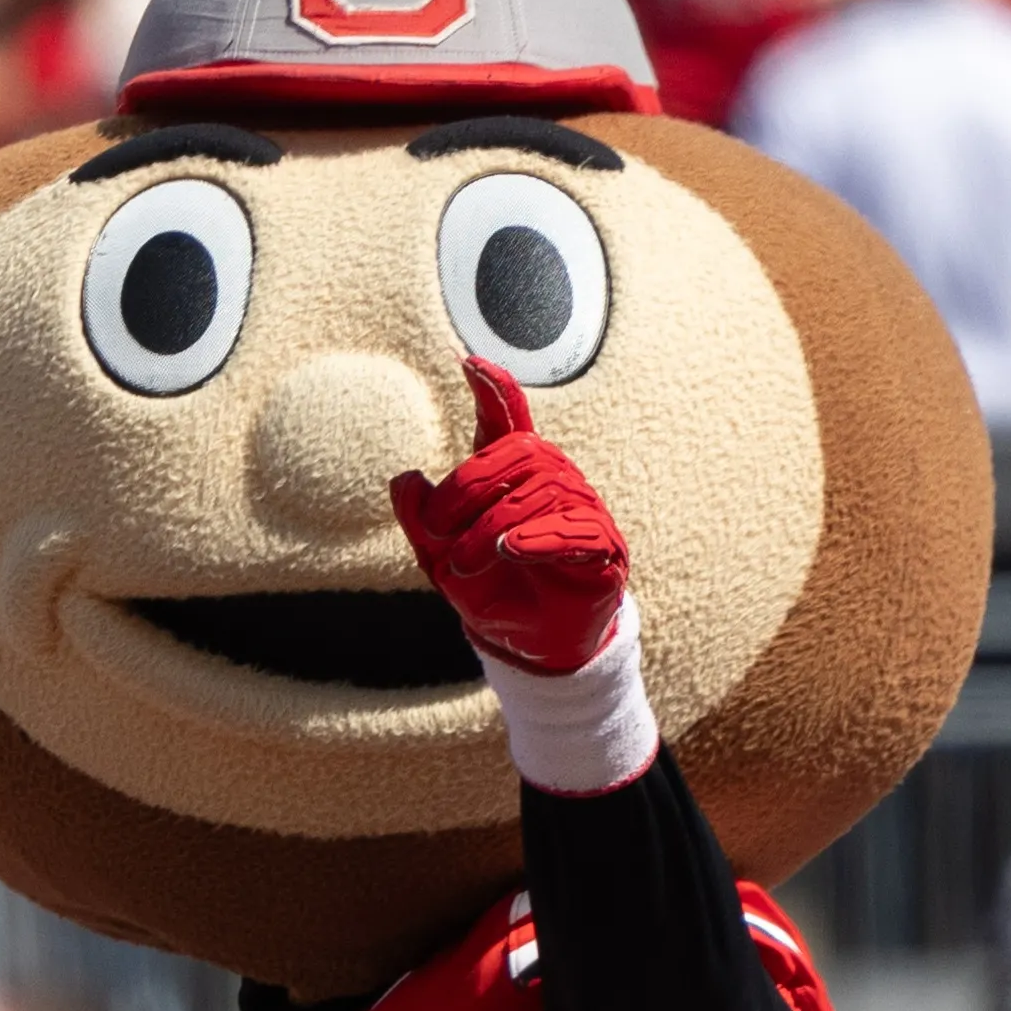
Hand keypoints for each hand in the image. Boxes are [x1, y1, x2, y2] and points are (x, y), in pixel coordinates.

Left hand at [382, 358, 628, 673]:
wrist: (528, 646)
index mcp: (515, 477)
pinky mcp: (603, 549)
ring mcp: (582, 512)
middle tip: (437, 531)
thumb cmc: (491, 590)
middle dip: (469, 487)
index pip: (509, 422)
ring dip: (492, 525)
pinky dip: (540, 537)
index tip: (469, 363)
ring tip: (464, 561)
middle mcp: (554, 482)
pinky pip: (577, 529)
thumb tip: (406, 479)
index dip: (495, 390)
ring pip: (543, 490)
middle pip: (520, 453)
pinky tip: (511, 548)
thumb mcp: (441, 558)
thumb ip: (422, 520)